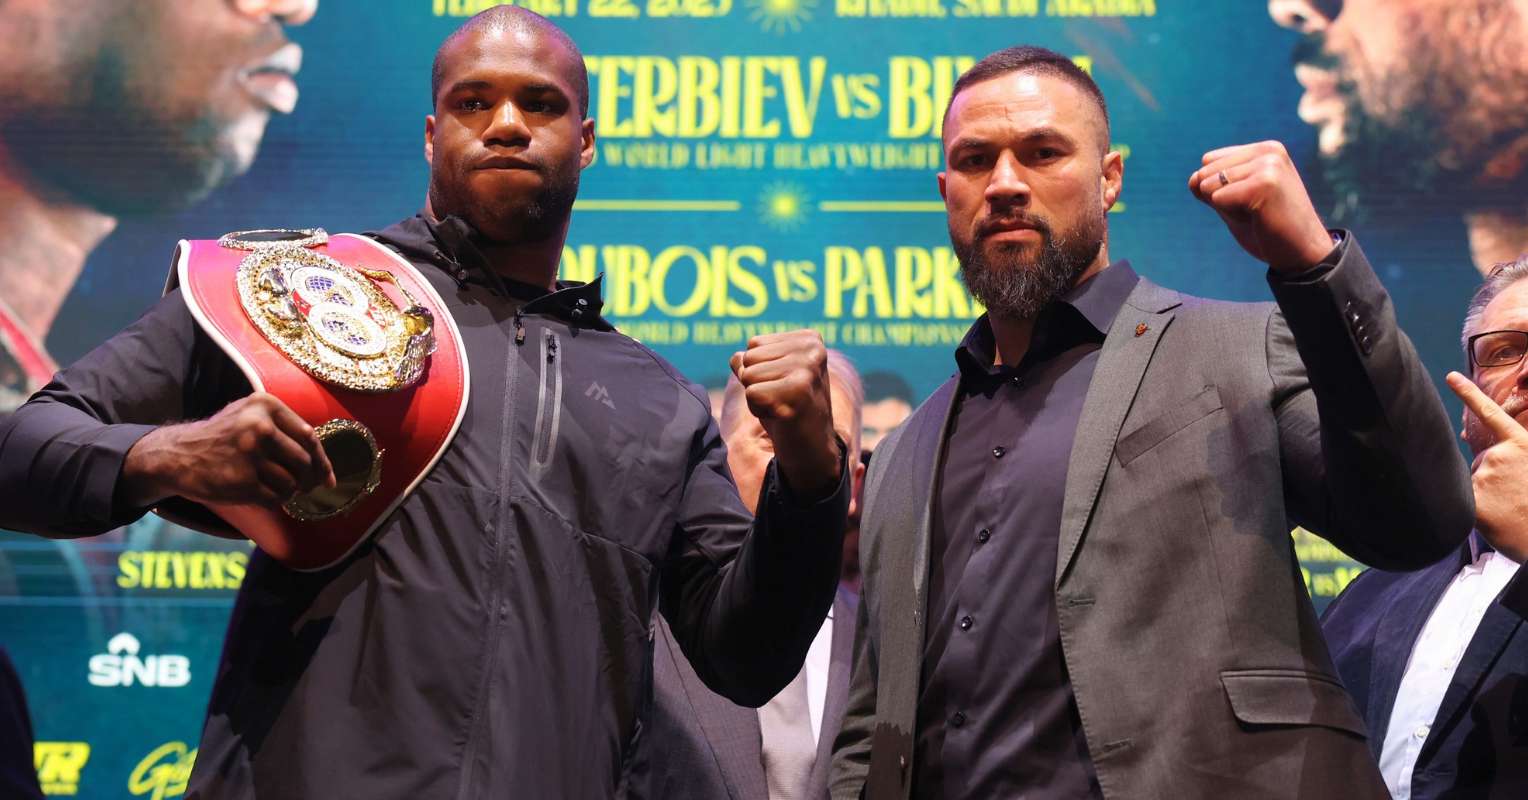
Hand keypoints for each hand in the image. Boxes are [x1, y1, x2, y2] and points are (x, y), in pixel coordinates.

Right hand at [121, 392, 335, 507]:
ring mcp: (250, 455)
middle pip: (304, 462)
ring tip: (273, 487)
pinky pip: (275, 498)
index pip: (309, 437)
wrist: (178, 454)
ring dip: (288, 491)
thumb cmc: (224, 436)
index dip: (323, 461)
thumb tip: (324, 467)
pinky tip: (261, 494)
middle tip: (304, 487)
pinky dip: (274, 501)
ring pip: (291, 483)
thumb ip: (287, 431)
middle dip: (307, 480)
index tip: (328, 478)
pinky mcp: (241, 482)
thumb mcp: (251, 416)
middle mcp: (259, 427)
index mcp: (265, 406)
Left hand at [730, 330, 841, 502]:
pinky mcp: (799, 392)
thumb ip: (750, 361)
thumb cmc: (788, 409)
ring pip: (748, 375)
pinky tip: (782, 417)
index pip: (754, 344)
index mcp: (809, 339)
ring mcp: (808, 369)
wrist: (812, 449)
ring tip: (782, 406)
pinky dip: (759, 410)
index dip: (760, 370)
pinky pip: (752, 394)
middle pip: (749, 358)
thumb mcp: (770, 377)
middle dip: (756, 383)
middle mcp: (812, 349)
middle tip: (782, 399)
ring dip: (757, 398)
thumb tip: (736, 357)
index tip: (784, 386)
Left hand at [1188, 141, 1335, 273]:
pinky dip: (1231, 215)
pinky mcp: (1265, 182)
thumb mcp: (1233, 203)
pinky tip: (1260, 219)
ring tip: (1259, 214)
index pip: (1208, 162)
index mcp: (1263, 150)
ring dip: (1228, 209)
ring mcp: (1268, 164)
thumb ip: (1210, 187)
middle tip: (1255, 211)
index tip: (1250, 201)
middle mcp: (1268, 151)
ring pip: (1210, 186)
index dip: (1219, 189)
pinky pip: (1218, 198)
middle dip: (1221, 199)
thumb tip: (1193, 178)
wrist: (1301, 252)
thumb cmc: (1268, 228)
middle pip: (1206, 173)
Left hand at [1447, 372, 1527, 561]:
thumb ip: (1509, 456)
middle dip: (1490, 475)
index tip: (1451, 376)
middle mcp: (1501, 454)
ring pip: (1471, 478)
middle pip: (1480, 460)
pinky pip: (1463, 496)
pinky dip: (1474, 506)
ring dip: (1483, 492)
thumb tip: (1479, 449)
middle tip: (1512, 495)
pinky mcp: (1473, 497)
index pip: (1491, 414)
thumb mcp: (1527, 468)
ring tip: (1506, 506)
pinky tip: (1493, 515)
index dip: (1469, 394)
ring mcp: (1486, 474)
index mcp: (1521, 445)